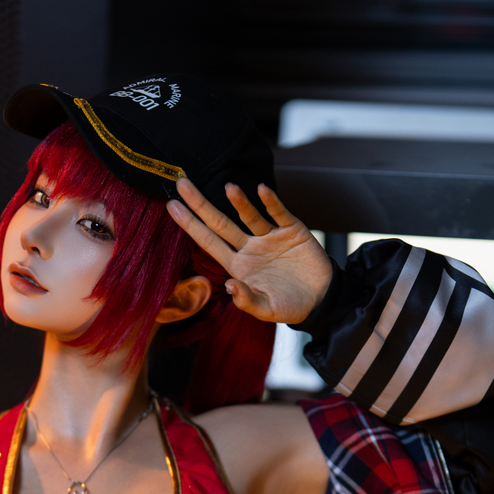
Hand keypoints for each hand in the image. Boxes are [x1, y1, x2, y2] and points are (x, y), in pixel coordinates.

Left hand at [167, 178, 332, 325]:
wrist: (322, 299)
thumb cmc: (291, 306)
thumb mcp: (267, 311)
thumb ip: (247, 301)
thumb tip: (229, 286)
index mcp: (239, 267)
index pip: (209, 243)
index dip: (190, 225)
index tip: (172, 206)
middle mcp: (250, 248)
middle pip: (220, 223)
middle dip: (200, 204)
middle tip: (182, 182)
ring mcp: (269, 237)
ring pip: (249, 215)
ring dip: (239, 201)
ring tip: (228, 188)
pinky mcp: (291, 229)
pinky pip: (279, 212)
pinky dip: (271, 202)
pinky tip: (261, 190)